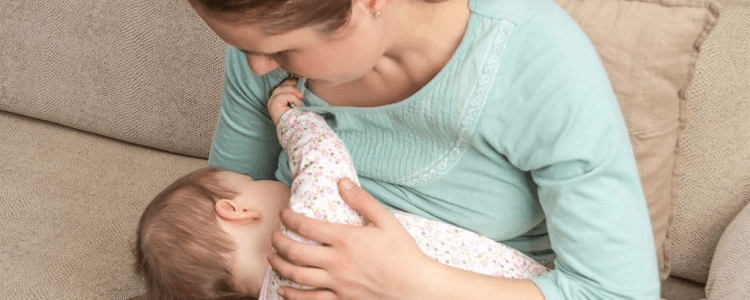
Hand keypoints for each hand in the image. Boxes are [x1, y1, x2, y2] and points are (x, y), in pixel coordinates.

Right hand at [268, 78, 302, 124]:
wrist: (296, 129)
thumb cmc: (299, 117)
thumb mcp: (298, 102)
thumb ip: (297, 94)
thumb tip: (301, 82)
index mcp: (278, 99)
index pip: (282, 85)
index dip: (290, 81)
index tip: (299, 80)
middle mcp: (273, 100)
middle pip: (281, 85)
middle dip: (292, 84)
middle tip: (301, 86)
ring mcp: (271, 102)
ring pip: (281, 89)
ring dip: (294, 92)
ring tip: (301, 98)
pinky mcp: (273, 104)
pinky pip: (284, 96)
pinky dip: (293, 99)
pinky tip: (298, 105)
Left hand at [268, 178, 436, 299]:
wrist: (415, 286)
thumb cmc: (403, 252)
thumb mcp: (385, 220)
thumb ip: (362, 200)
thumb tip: (342, 181)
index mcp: (345, 238)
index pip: (305, 226)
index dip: (289, 218)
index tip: (283, 214)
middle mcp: (336, 261)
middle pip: (294, 252)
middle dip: (278, 243)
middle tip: (274, 237)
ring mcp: (337, 283)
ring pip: (296, 275)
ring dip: (279, 266)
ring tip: (273, 258)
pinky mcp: (341, 299)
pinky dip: (292, 295)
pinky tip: (283, 290)